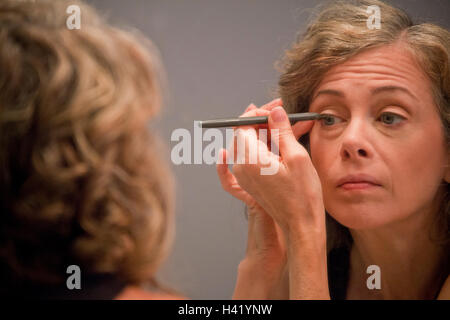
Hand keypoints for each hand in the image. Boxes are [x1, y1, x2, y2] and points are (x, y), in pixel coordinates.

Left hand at [223, 103, 329, 298]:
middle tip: (283, 113)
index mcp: (250, 159)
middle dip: (263, 120)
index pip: (244, 124)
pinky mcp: (249, 181)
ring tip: (291, 127)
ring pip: (249, 143)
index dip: (259, 113)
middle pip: (245, 132)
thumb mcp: (297, 157)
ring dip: (266, 133)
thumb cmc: (302, 194)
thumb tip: (274, 111)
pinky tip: (279, 141)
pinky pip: (250, 157)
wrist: (300, 225)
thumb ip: (282, 131)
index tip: (276, 109)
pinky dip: (262, 146)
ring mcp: (243, 175)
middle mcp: (241, 166)